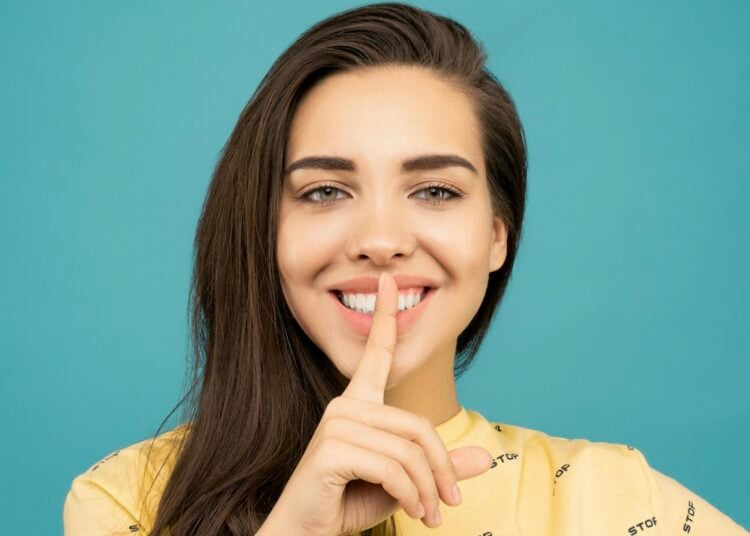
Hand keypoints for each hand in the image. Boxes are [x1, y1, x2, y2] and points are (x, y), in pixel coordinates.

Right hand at [264, 271, 493, 535]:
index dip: (384, 317)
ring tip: (429, 516)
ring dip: (428, 490)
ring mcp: (336, 424)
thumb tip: (487, 456)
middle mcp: (345, 406)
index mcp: (358, 405)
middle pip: (418, 426)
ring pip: (409, 450)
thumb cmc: (349, 503)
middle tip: (447, 507)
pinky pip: (392, 468)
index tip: (389, 281)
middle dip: (441, 470)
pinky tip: (411, 512)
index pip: (375, 354)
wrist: (306, 534)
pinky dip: (411, 496)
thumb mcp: (407, 484)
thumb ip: (441, 466)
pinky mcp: (331, 449)